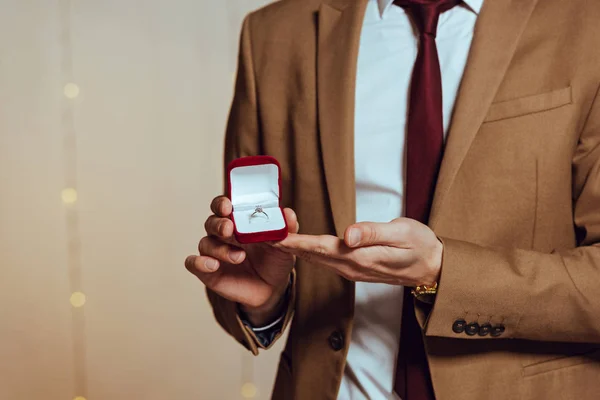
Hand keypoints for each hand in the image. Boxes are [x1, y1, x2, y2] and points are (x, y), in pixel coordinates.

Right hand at [185, 196, 298, 324]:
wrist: (272, 289)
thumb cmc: (275, 259)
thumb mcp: (285, 243)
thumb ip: (286, 228)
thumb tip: (288, 213)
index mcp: (238, 221)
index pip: (224, 206)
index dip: (222, 203)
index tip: (228, 206)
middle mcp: (222, 234)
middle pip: (212, 222)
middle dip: (219, 224)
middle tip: (229, 229)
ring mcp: (214, 252)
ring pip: (206, 243)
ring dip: (220, 249)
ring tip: (239, 257)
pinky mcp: (207, 271)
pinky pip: (193, 263)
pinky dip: (199, 262)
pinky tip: (212, 265)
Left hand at [273, 218, 442, 286]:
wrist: (433, 268)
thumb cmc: (420, 245)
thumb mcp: (401, 233)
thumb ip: (372, 233)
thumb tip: (347, 235)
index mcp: (360, 257)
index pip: (320, 247)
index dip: (295, 241)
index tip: (272, 235)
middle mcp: (350, 267)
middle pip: (311, 255)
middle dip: (285, 245)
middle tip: (261, 234)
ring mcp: (351, 270)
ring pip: (314, 259)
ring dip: (292, 249)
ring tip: (270, 238)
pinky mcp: (354, 269)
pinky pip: (324, 261)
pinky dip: (306, 252)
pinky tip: (296, 246)